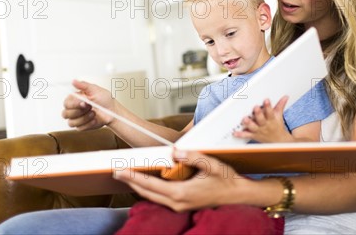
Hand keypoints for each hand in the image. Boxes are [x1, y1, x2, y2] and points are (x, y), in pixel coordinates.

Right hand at [61, 79, 115, 130]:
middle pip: (65, 114)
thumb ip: (83, 85)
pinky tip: (94, 119)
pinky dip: (89, 123)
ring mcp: (77, 118)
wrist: (113, 111)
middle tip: (90, 107)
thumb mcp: (95, 89)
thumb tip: (74, 81)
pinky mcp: (81, 126)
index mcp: (75, 99)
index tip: (84, 102)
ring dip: (84, 118)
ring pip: (71, 122)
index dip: (74, 104)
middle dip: (79, 111)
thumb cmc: (105, 99)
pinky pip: (79, 128)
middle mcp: (74, 109)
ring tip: (94, 113)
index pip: (66, 103)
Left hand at [114, 150, 251, 211]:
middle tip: (116, 171)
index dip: (133, 177)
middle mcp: (177, 202)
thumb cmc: (227, 179)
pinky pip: (161, 198)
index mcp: (181, 193)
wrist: (239, 195)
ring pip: (152, 197)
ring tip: (127, 175)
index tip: (119, 171)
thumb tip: (175, 151)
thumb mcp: (212, 164)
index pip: (150, 184)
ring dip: (139, 186)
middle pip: (147, 192)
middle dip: (130, 182)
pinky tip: (146, 181)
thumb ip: (192, 157)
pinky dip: (150, 189)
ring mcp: (180, 206)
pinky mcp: (183, 205)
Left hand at [234, 96, 293, 142]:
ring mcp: (259, 131)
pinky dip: (240, 134)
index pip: (270, 112)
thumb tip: (285, 97)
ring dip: (248, 123)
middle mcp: (265, 125)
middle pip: (261, 120)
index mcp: (271, 120)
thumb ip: (280, 105)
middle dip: (258, 114)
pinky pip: (246, 135)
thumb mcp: (279, 116)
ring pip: (253, 127)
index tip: (266, 100)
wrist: (278, 141)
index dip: (268, 106)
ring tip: (244, 119)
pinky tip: (235, 132)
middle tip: (255, 108)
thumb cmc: (277, 126)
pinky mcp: (254, 135)